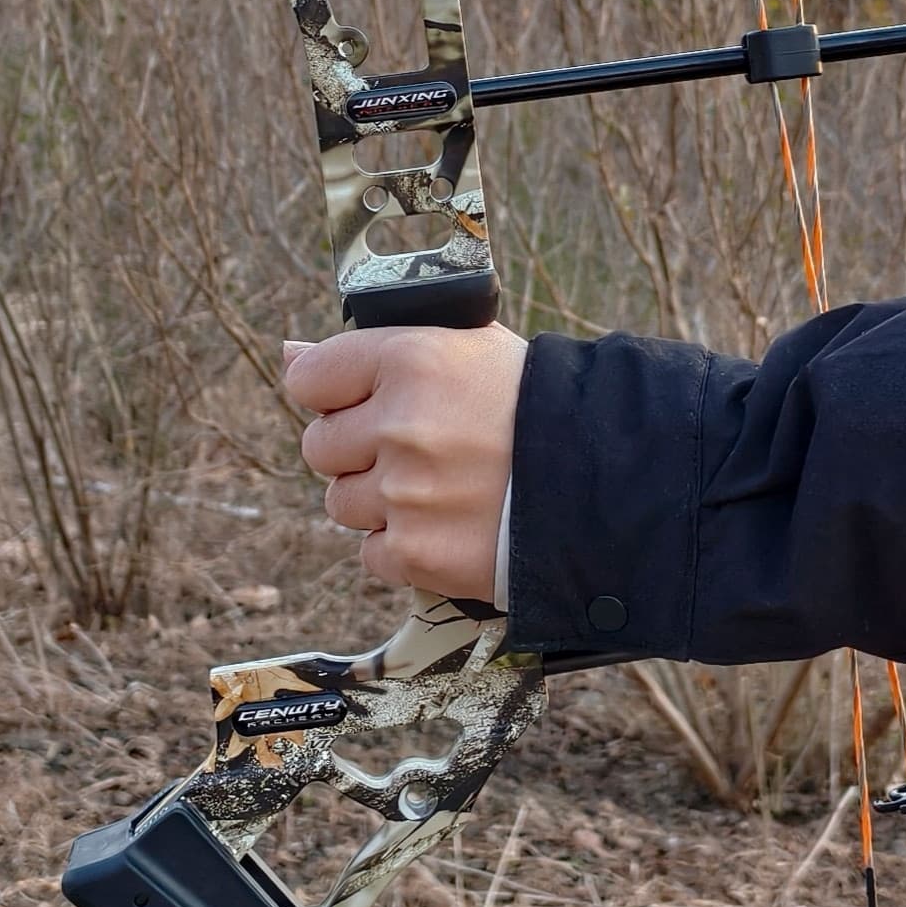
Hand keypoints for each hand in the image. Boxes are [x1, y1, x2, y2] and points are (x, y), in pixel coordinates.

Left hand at [284, 321, 527, 605]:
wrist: (617, 487)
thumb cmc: (537, 410)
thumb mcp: (466, 352)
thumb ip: (375, 353)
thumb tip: (288, 353)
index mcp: (409, 359)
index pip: (310, 380)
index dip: (338, 396)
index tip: (369, 404)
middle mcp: (398, 424)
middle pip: (320, 446)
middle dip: (358, 452)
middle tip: (420, 453)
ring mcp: (404, 493)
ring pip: (341, 503)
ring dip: (380, 503)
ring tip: (444, 492)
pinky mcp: (415, 553)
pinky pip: (370, 552)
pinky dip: (403, 548)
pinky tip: (452, 526)